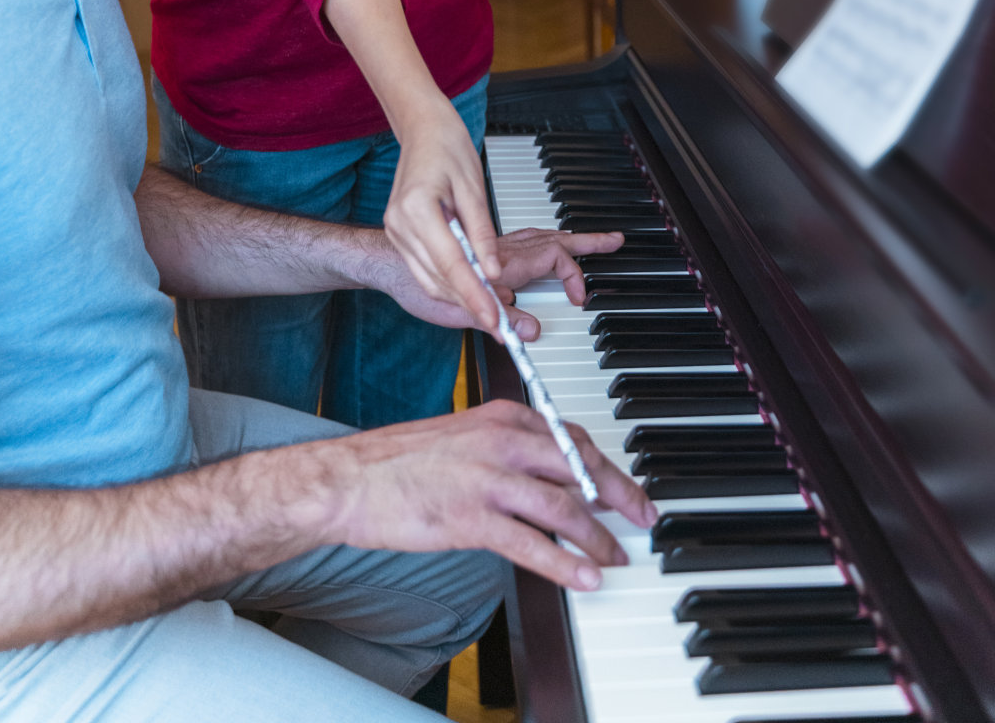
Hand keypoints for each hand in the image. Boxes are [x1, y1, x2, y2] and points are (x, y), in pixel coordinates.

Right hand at [314, 401, 657, 591]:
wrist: (351, 478)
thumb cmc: (402, 461)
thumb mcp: (466, 438)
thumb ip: (509, 452)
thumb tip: (550, 481)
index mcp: (505, 416)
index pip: (573, 438)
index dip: (606, 466)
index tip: (627, 489)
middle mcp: (504, 441)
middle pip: (582, 467)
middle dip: (620, 496)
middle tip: (643, 519)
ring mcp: (489, 479)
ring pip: (565, 508)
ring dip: (599, 537)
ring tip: (617, 556)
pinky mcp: (472, 518)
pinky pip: (533, 545)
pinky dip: (567, 564)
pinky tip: (586, 578)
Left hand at [362, 227, 624, 340]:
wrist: (388, 263)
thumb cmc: (415, 283)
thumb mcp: (458, 310)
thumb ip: (498, 317)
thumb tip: (531, 329)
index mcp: (500, 261)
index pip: (552, 256)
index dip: (572, 275)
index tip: (581, 297)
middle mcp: (500, 252)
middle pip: (553, 240)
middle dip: (586, 242)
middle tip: (614, 241)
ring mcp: (494, 251)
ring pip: (540, 238)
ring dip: (569, 240)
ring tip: (591, 242)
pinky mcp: (484, 254)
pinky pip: (524, 243)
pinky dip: (544, 244)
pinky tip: (545, 252)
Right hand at [383, 98, 502, 328]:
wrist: (423, 131)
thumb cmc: (447, 149)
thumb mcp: (473, 188)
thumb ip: (482, 233)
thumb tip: (492, 270)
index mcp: (417, 208)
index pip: (450, 263)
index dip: (474, 294)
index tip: (493, 317)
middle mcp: (400, 223)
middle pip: (437, 276)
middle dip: (469, 302)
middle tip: (499, 321)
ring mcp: (396, 231)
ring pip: (429, 279)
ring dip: (458, 296)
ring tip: (489, 308)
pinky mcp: (399, 235)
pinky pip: (424, 269)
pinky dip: (447, 282)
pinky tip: (468, 288)